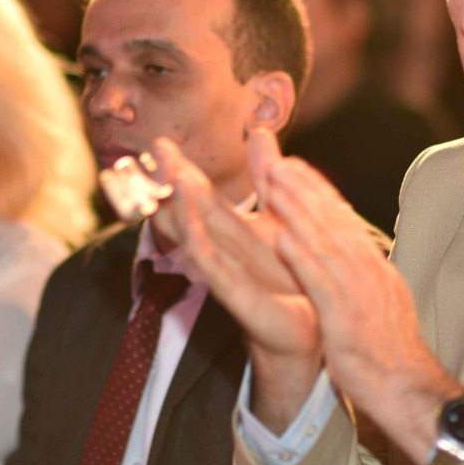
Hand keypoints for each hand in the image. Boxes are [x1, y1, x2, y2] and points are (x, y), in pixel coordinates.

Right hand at [150, 136, 322, 429]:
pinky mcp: (243, 301)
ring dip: (182, 213)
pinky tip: (191, 236)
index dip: (181, 171)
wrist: (313, 333)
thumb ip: (267, 177)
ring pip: (196, 241)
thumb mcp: (280, 218)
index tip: (161, 143)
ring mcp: (228, 276)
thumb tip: (259, 130)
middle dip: (168, 185)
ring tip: (172, 181)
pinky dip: (203, 253)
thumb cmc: (292, 278)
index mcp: (232, 231)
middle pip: (188, 214)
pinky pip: (218, 276)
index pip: (199, 196)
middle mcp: (223, 252)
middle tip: (149, 156)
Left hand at [255, 131, 459, 463]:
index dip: (319, 193)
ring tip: (274, 183)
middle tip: (278, 161)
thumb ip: (364, 281)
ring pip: (327, 244)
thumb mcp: (382, 308)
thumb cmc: (392, 359)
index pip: (346, 223)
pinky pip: (322, 285)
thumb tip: (351, 260)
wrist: (413, 394)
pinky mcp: (347, 322)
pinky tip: (282, 238)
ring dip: (299, 210)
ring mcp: (360, 296)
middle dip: (305, 189)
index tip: (296, 168)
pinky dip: (303, 258)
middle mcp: (371, 275)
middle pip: (335, 223)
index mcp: (377, 271)